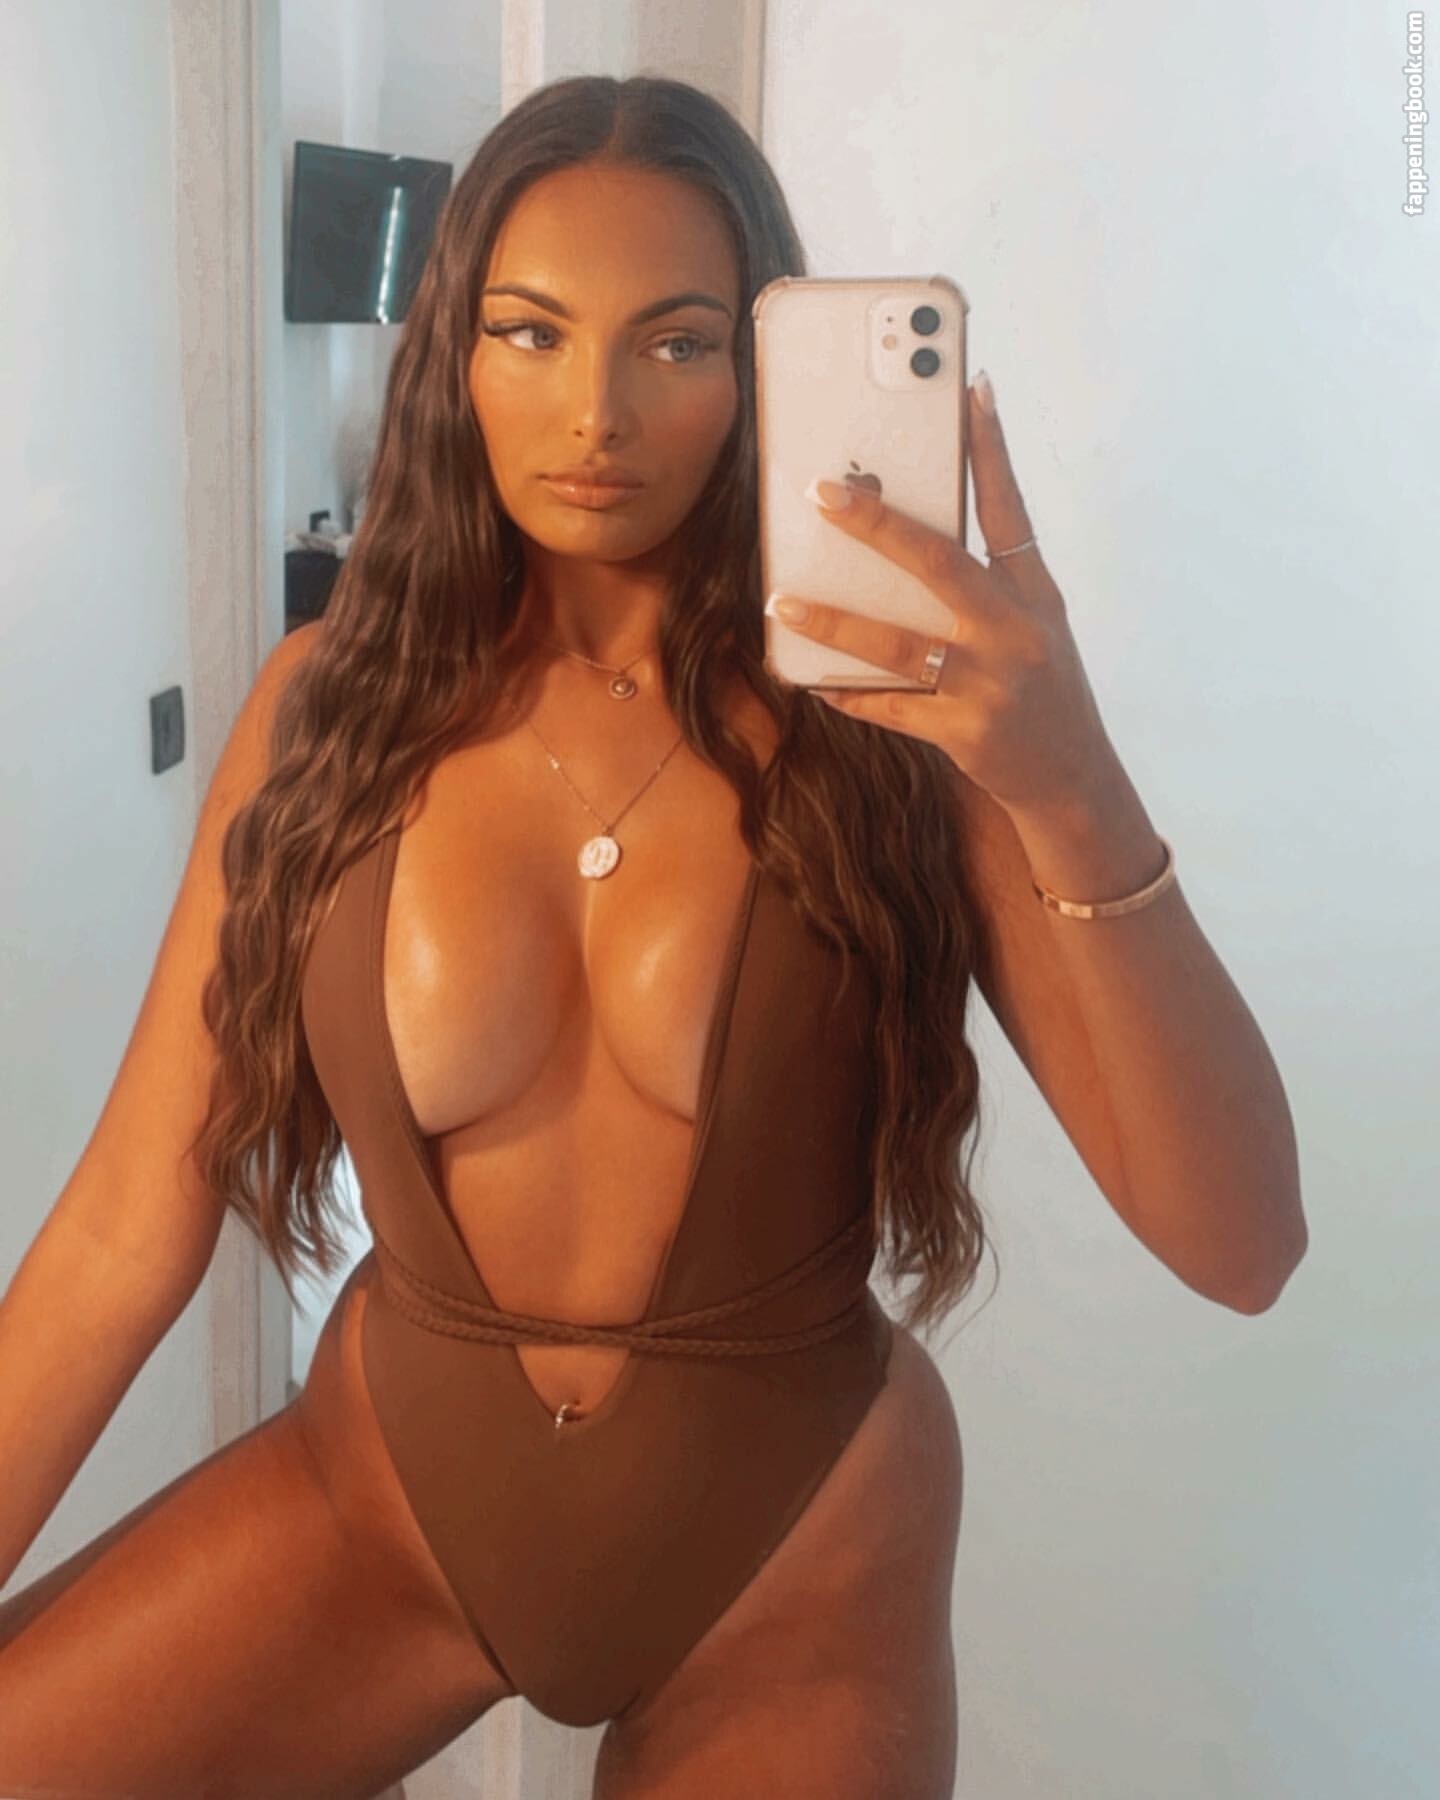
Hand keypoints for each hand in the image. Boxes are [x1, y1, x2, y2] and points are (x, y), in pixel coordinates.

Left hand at [764, 371, 1115, 817]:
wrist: (1074, 778)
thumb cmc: (1042, 691)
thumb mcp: (1034, 628)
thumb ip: (988, 586)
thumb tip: (909, 542)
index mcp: (1035, 596)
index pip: (1010, 510)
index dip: (991, 450)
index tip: (970, 391)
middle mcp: (1016, 632)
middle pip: (941, 564)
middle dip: (878, 525)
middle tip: (824, 493)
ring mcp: (990, 684)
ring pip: (898, 644)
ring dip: (835, 621)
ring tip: (784, 600)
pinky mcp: (965, 732)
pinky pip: (890, 708)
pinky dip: (849, 693)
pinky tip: (812, 680)